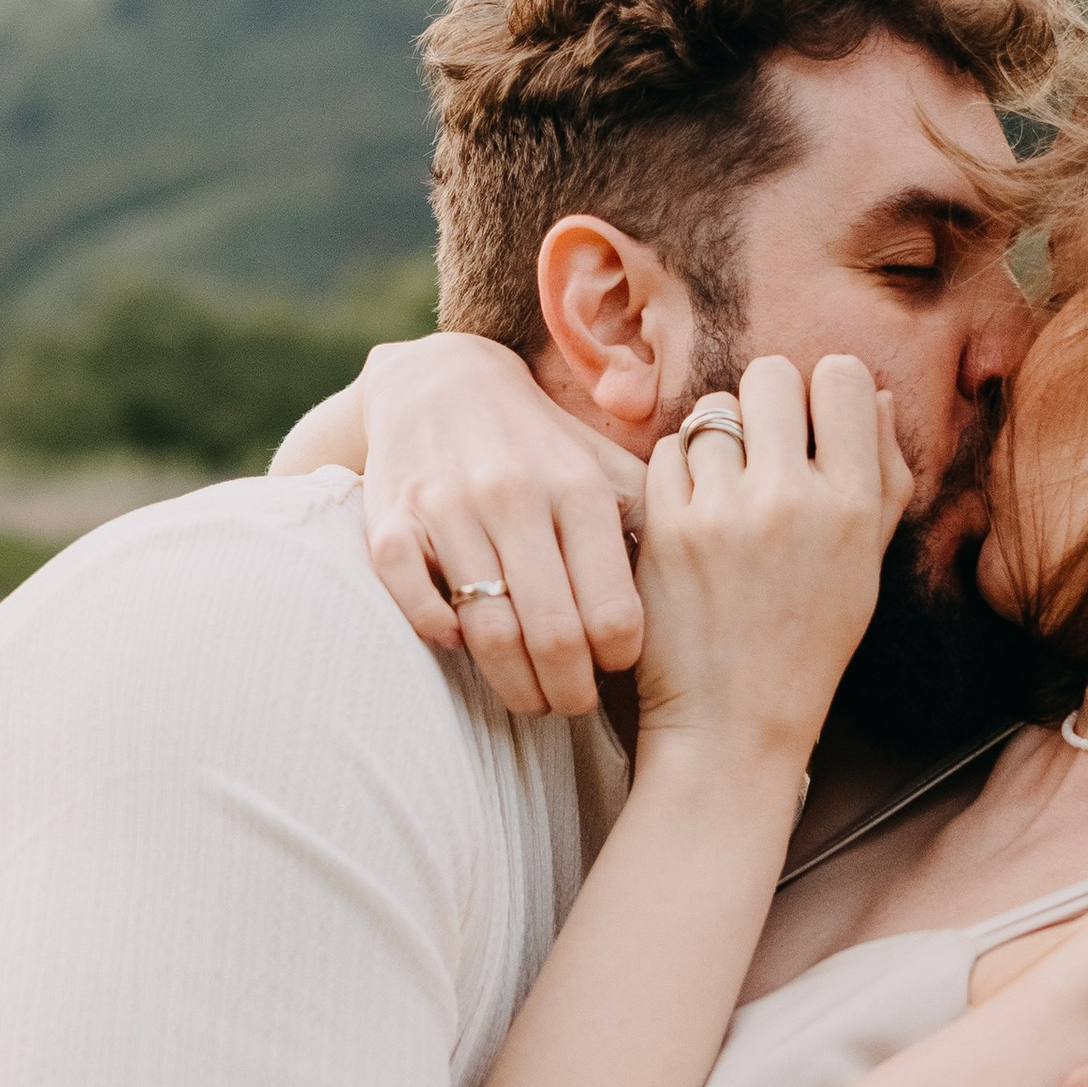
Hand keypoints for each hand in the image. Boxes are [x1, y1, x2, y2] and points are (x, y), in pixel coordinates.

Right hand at [353, 335, 647, 718]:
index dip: (618, 660)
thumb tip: (696, 592)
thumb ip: (649, 520)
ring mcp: (449, 509)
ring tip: (531, 698)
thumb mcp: (601, 467)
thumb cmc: (537, 442)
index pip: (614, 610)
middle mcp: (515, 496)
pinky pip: (419, 608)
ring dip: (514, 686)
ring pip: (489, 634)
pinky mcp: (392, 522)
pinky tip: (464, 645)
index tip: (614, 669)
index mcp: (579, 488)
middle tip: (573, 706)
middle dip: (569, 694)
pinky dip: (444, 640)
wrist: (439, 381)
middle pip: (554, 635)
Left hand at [632, 357, 910, 781]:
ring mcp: (724, 513)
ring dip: (718, 439)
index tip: (815, 423)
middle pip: (772, 375)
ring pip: (713, 410)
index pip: (843, 377)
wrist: (735, 723)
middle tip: (764, 448)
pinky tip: (691, 510)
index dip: (826, 390)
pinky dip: (678, 470)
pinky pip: (667, 449)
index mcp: (855, 507)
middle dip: (767, 403)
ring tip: (725, 488)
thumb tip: (877, 394)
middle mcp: (793, 500)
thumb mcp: (869, 565)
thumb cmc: (809, 643)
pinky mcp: (667, 529)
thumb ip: (884, 476)